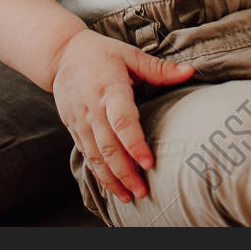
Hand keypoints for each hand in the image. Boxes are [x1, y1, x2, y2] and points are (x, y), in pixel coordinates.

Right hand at [51, 30, 193, 202]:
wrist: (60, 53)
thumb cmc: (100, 53)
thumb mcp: (129, 54)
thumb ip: (159, 68)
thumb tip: (190, 72)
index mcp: (110, 89)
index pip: (122, 121)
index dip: (134, 144)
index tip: (148, 163)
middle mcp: (92, 108)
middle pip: (108, 146)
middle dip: (125, 172)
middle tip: (142, 191)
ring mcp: (80, 120)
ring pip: (95, 156)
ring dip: (111, 178)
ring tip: (128, 196)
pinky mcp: (73, 127)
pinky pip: (86, 154)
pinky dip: (98, 172)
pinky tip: (111, 186)